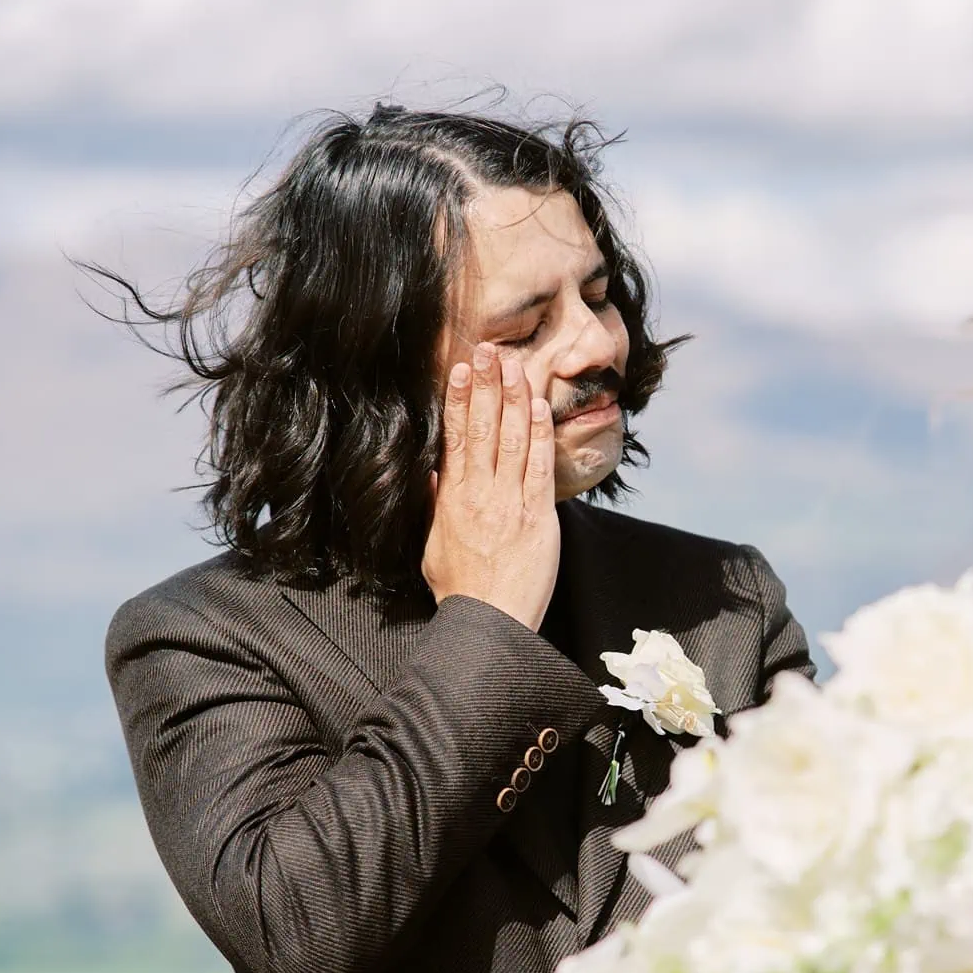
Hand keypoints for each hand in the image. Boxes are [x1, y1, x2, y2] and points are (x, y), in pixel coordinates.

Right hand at [422, 346, 560, 630]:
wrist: (489, 622)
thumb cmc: (461, 590)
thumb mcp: (431, 545)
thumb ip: (433, 505)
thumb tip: (432, 472)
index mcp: (451, 499)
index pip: (455, 438)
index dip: (459, 400)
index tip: (461, 369)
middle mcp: (480, 494)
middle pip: (483, 428)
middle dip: (487, 386)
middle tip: (489, 349)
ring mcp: (510, 502)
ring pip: (513, 439)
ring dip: (515, 398)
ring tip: (515, 365)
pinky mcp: (538, 516)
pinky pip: (540, 467)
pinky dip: (541, 434)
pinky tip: (540, 406)